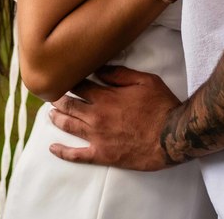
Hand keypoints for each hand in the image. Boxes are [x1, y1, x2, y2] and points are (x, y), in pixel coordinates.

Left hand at [48, 65, 180, 170]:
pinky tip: (53, 148)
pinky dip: (62, 152)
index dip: (69, 81)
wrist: (173, 136)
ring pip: (69, 126)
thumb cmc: (161, 106)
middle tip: (52, 95)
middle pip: (69, 104)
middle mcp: (97, 116)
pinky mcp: (103, 155)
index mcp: (106, 97)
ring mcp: (97, 137)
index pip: (79, 86)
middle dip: (58, 98)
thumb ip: (119, 74)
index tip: (64, 78)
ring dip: (57, 118)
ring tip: (51, 114)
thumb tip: (99, 69)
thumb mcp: (144, 80)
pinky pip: (77, 155)